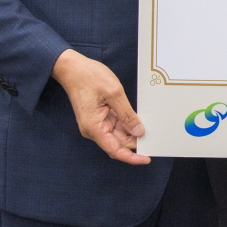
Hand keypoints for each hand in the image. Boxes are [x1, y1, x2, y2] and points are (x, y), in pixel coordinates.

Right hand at [51, 48, 149, 165]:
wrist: (72, 68)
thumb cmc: (89, 77)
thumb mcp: (114, 93)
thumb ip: (127, 114)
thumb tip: (138, 131)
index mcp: (94, 127)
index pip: (115, 150)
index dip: (132, 157)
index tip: (147, 159)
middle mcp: (94, 129)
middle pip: (117, 144)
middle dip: (135, 143)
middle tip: (154, 138)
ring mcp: (95, 124)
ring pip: (117, 135)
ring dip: (131, 133)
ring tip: (149, 127)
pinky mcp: (98, 117)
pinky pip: (114, 125)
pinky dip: (126, 124)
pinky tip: (137, 120)